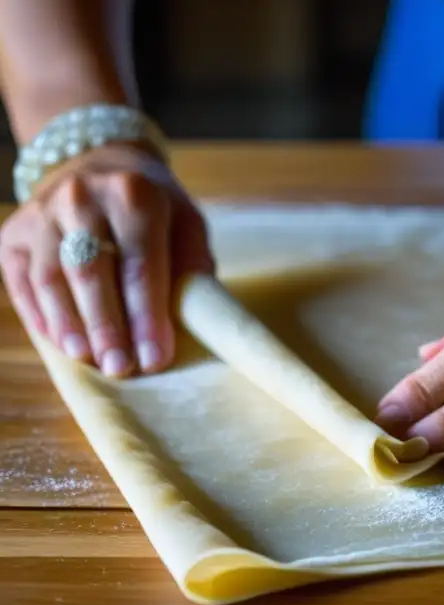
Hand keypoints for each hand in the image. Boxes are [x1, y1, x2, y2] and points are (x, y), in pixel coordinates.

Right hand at [0, 143, 213, 376]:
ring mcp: (41, 214)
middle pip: (90, 272)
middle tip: (121, 367)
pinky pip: (23, 282)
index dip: (147, 315)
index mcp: (132, 194)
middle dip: (107, 326)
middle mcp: (80, 197)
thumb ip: (191, 267)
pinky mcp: (13, 234)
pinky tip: (64, 344)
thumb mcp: (185, 224)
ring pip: (51, 279)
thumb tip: (194, 319)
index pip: (140, 263)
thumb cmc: (153, 209)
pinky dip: (43, 318)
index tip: (155, 357)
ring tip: (91, 360)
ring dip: (71, 326)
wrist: (98, 165)